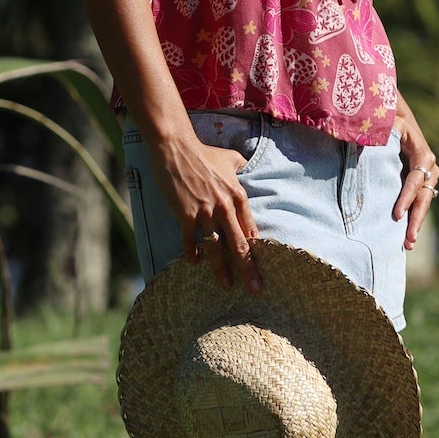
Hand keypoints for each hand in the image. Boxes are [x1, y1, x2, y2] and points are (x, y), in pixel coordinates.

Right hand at [150, 135, 263, 291]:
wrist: (176, 148)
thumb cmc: (203, 153)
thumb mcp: (230, 158)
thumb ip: (240, 165)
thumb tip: (244, 166)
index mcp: (238, 196)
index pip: (251, 230)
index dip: (256, 251)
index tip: (262, 267)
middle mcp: (225, 207)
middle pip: (239, 244)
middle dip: (248, 269)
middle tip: (255, 288)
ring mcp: (205, 212)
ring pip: (216, 247)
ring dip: (221, 269)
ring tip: (226, 286)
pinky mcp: (186, 214)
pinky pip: (190, 240)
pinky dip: (192, 253)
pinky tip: (193, 262)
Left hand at [392, 95, 438, 252]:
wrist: (396, 121)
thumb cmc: (387, 122)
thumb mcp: (385, 123)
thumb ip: (378, 132)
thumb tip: (362, 141)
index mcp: (421, 152)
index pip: (416, 177)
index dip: (407, 195)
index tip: (397, 215)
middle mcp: (428, 166)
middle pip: (424, 195)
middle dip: (416, 217)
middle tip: (408, 237)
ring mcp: (426, 177)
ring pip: (424, 203)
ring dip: (417, 223)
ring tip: (408, 244)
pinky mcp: (419, 184)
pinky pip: (418, 204)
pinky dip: (413, 219)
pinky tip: (406, 238)